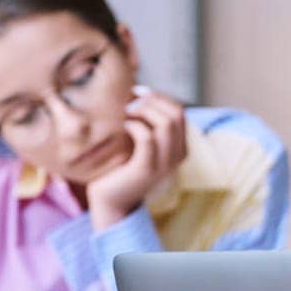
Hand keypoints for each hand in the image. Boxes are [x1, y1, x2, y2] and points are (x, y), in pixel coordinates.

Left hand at [87, 88, 187, 229]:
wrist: (110, 199)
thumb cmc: (121, 166)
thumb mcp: (140, 143)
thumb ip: (147, 123)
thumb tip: (139, 91)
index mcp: (179, 147)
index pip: (179, 111)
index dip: (159, 97)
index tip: (136, 94)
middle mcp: (177, 156)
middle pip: (176, 114)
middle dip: (152, 101)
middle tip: (129, 103)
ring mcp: (164, 164)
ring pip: (166, 124)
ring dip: (143, 111)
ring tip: (125, 114)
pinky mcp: (146, 169)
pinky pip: (147, 138)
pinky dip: (134, 126)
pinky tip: (123, 127)